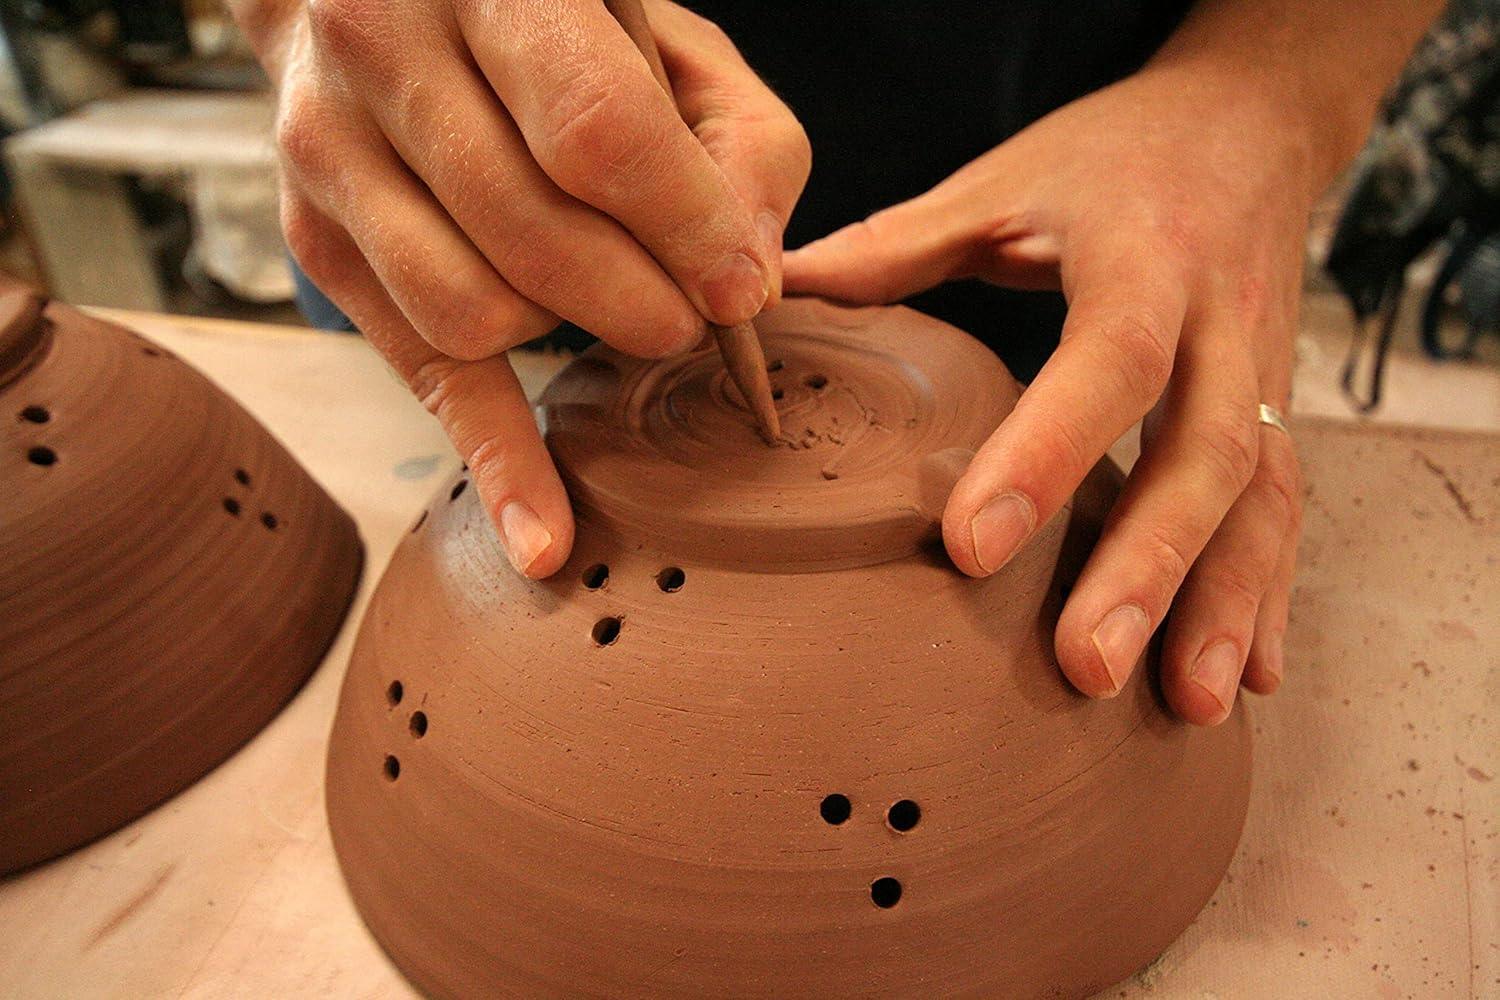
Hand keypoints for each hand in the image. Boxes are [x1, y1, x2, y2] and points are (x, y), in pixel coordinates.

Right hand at [231, 0, 808, 576]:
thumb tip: (753, 272)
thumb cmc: (553, 14)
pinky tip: (545, 540)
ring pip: (474, 312)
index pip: (595, 131)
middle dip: (643, 302)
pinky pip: (417, 370)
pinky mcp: (317, 235)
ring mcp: (332, 147)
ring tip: (618, 311)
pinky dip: (492, 460)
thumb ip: (737, 140)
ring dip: (575, 340)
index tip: (740, 290)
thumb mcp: (670, 37)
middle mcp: (384, 50)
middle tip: (687, 311)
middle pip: (535, 237)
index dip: (685, 228)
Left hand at [784, 67, 1307, 724]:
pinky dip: (1270, 597)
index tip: (971, 547)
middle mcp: (1221, 322)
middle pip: (1204, 453)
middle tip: (1085, 666)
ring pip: (1261, 497)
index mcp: (1145, 257)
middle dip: (1150, 567)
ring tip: (1188, 705)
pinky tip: (1246, 679)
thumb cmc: (1113, 158)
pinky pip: (1287, 509)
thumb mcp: (1006, 180)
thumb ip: (899, 244)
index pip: (1109, 361)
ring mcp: (1262, 374)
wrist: (1247, 124)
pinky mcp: (1276, 411)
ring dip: (1226, 604)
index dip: (1048, 452)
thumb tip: (773, 292)